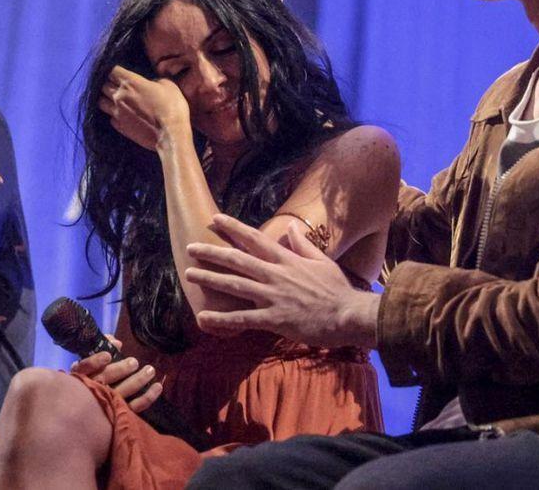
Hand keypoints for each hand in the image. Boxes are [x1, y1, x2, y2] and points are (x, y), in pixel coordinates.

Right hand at [69, 335, 162, 412]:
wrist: (88, 408)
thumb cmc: (92, 376)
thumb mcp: (92, 361)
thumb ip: (103, 347)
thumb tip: (117, 343)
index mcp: (81, 374)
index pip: (84, 367)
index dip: (95, 362)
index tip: (108, 355)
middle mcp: (91, 390)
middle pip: (104, 380)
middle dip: (120, 370)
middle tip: (134, 362)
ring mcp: (106, 404)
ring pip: (121, 393)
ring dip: (137, 381)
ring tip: (150, 370)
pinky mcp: (119, 414)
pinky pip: (134, 407)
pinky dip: (148, 397)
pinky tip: (157, 387)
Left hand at [99, 65, 189, 150]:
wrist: (170, 134)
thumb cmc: (172, 107)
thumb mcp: (168, 85)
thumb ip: (155, 80)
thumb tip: (151, 83)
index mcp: (130, 82)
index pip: (112, 70)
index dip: (115, 70)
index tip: (120, 72)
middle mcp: (119, 96)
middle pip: (103, 85)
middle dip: (109, 84)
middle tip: (118, 85)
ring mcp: (117, 113)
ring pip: (101, 102)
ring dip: (106, 99)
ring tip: (115, 100)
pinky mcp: (119, 127)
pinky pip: (110, 117)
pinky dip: (113, 115)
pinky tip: (121, 115)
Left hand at [184, 214, 379, 348]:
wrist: (350, 315)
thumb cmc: (338, 290)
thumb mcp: (322, 261)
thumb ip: (302, 245)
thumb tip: (290, 228)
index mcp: (287, 260)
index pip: (254, 239)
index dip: (233, 228)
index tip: (215, 219)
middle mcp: (276, 275)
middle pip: (237, 260)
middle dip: (211, 252)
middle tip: (190, 247)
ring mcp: (273, 296)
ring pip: (234, 285)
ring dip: (209, 278)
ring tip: (188, 274)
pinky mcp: (274, 319)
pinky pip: (242, 319)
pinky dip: (221, 318)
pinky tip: (203, 317)